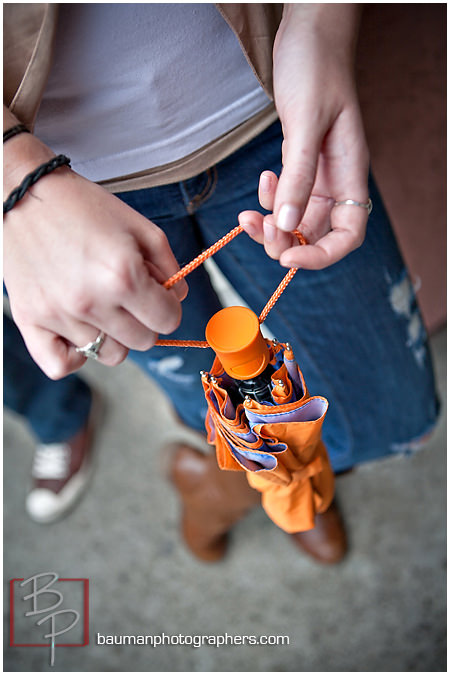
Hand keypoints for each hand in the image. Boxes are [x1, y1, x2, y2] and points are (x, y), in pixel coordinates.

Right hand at [3, 130, 186, 378]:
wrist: (23, 196)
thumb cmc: (83, 207)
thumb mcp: (139, 226)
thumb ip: (168, 266)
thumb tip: (178, 298)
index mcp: (123, 275)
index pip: (168, 320)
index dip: (168, 307)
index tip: (158, 295)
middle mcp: (92, 301)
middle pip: (143, 342)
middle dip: (146, 321)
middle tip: (131, 299)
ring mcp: (59, 315)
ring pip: (109, 355)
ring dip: (114, 337)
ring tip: (102, 309)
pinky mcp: (30, 321)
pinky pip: (61, 366)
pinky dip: (75, 356)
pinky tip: (78, 333)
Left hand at [239, 4, 369, 269]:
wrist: (309, 34)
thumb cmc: (316, 69)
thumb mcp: (306, 122)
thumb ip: (299, 174)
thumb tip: (288, 223)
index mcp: (350, 174)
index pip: (347, 235)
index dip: (320, 256)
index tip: (287, 257)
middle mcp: (336, 182)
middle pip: (315, 234)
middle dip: (285, 240)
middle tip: (257, 227)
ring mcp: (317, 174)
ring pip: (296, 220)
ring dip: (271, 224)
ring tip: (248, 213)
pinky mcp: (300, 164)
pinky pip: (285, 197)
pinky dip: (270, 199)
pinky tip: (264, 180)